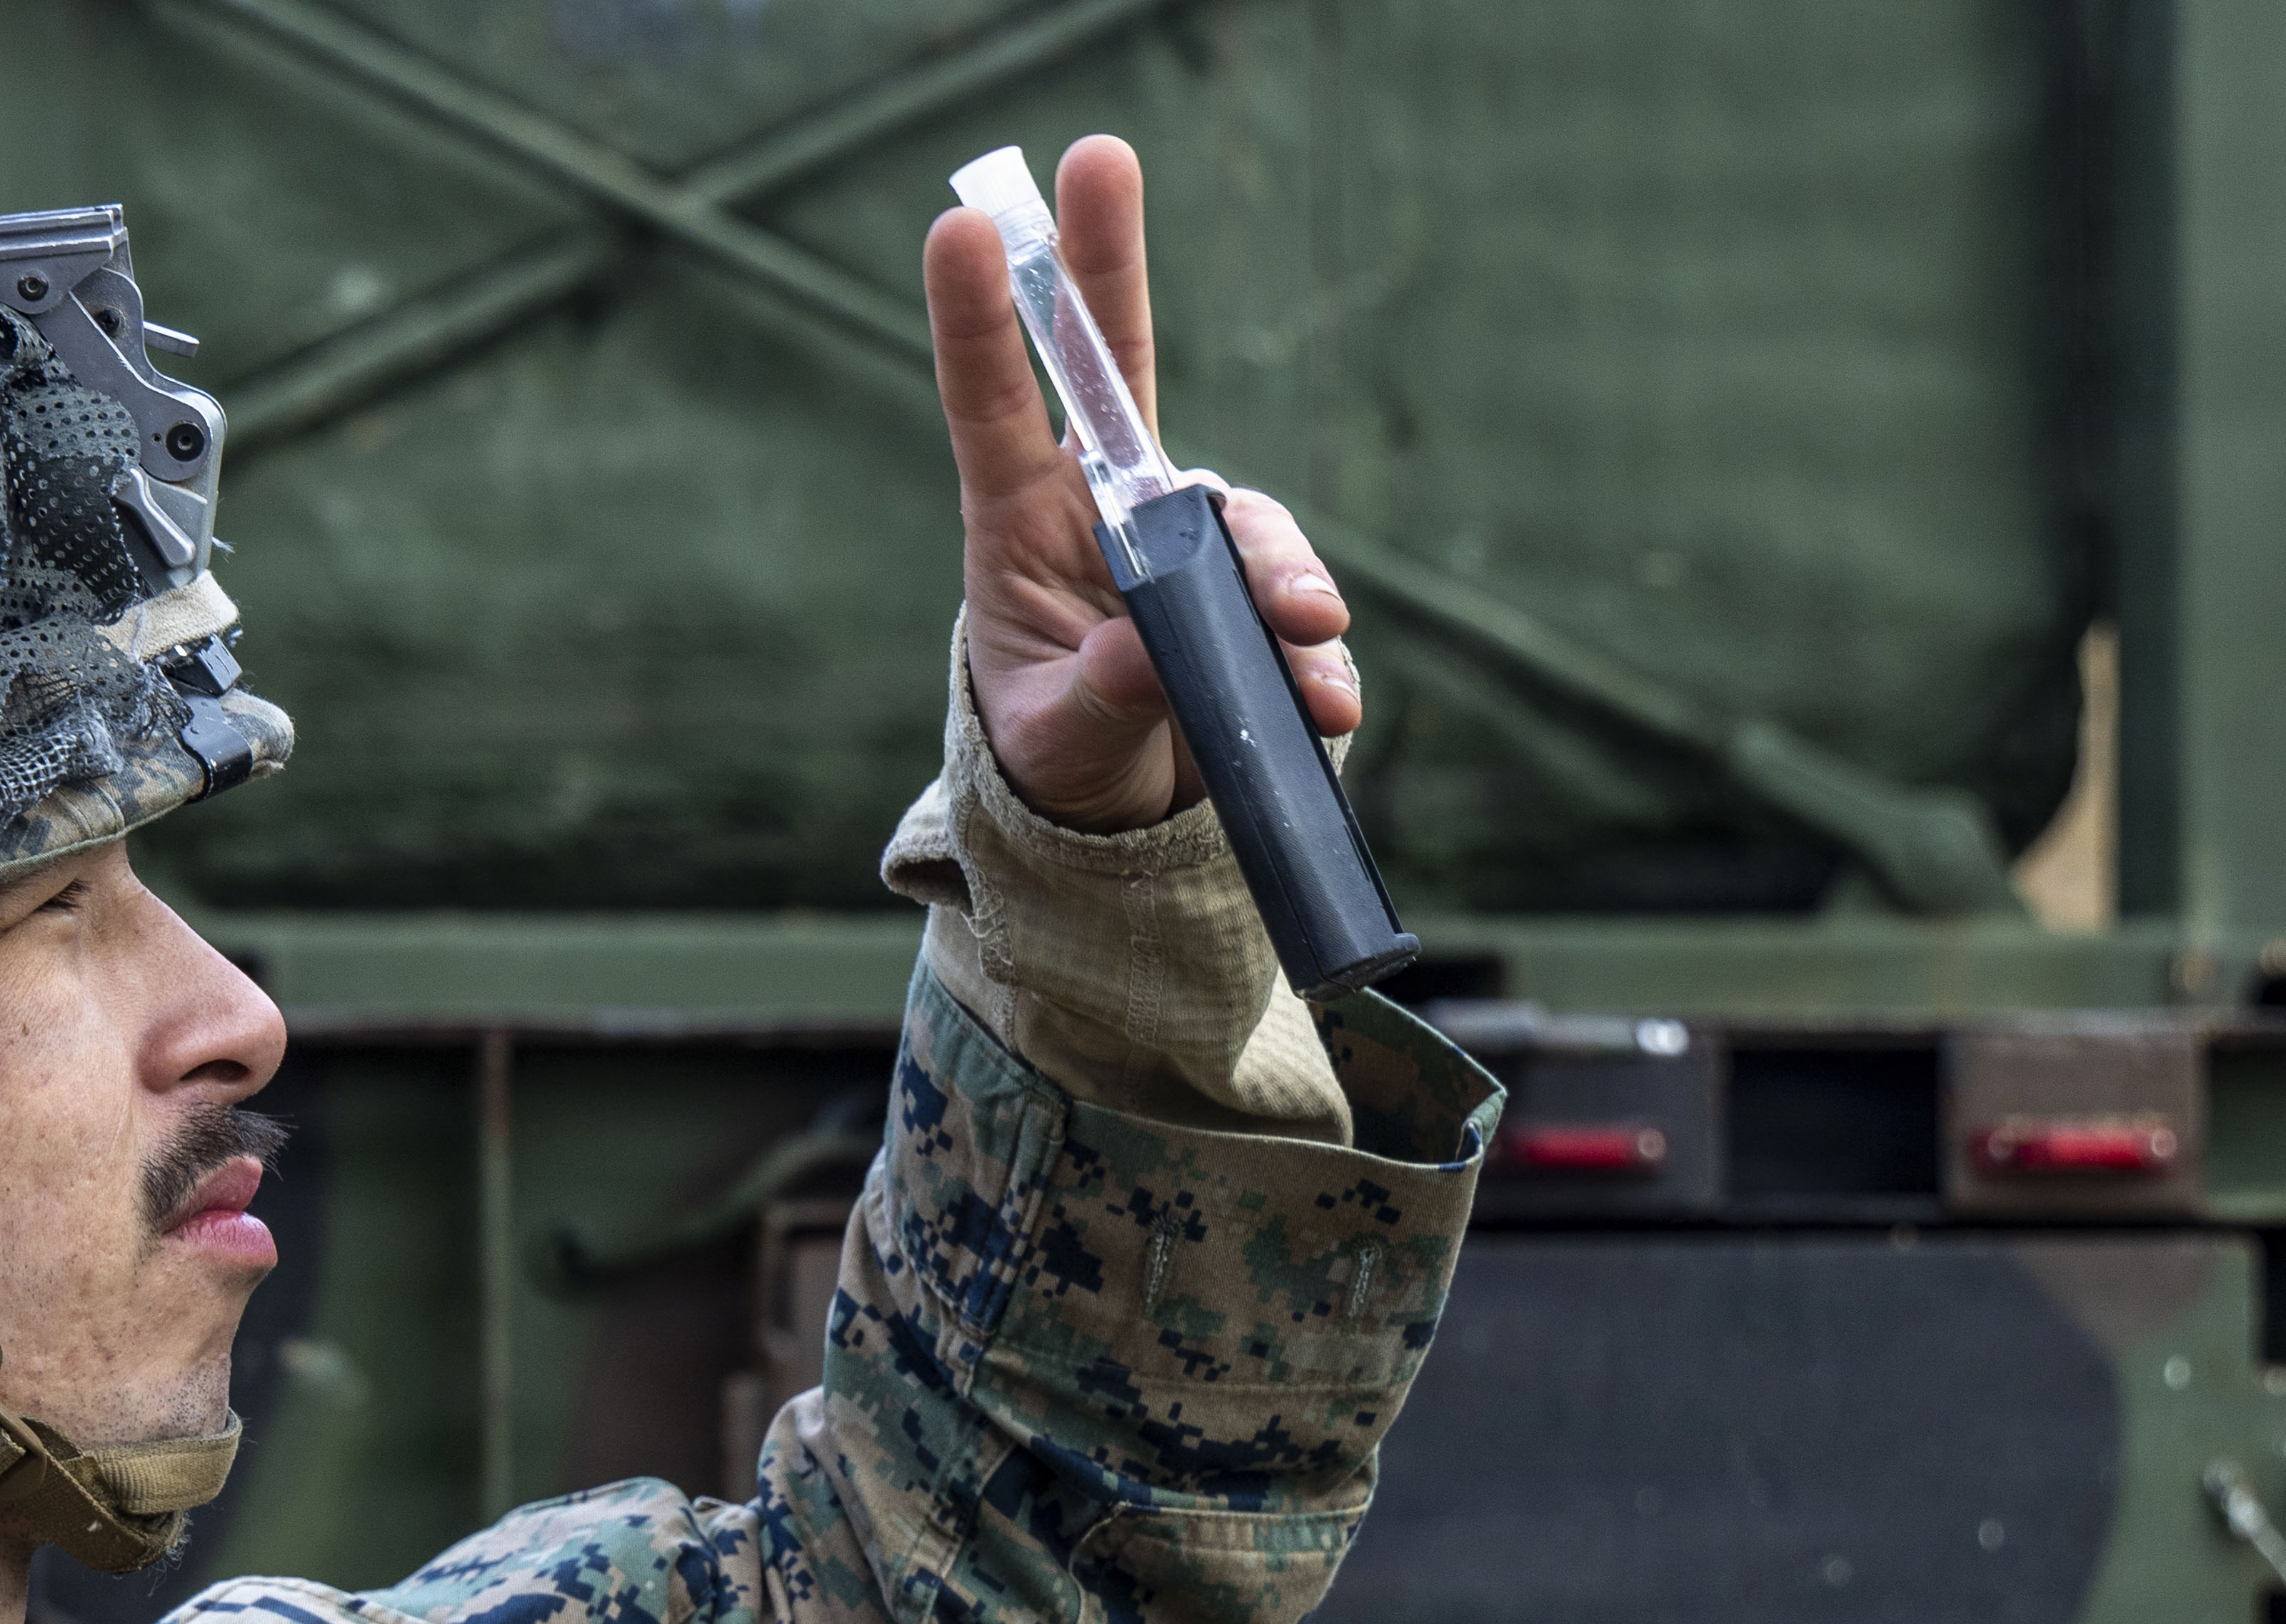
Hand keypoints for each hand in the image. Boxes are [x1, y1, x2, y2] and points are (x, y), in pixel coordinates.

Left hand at [923, 132, 1360, 831]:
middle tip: (1100, 154)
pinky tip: (1325, 695)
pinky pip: (1292, 603)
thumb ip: (1095, 696)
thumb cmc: (1062, 757)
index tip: (960, 227)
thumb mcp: (1058, 747)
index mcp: (1017, 524)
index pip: (991, 407)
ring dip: (1274, 565)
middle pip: (1111, 362)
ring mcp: (1189, 538)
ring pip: (1236, 513)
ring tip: (1302, 631)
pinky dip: (1315, 650)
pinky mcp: (1256, 591)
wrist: (1128, 807)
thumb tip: (1142, 648)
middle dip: (1106, 256)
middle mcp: (1107, 504)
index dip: (976, 320)